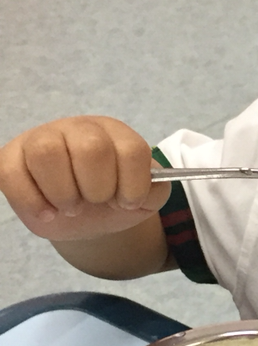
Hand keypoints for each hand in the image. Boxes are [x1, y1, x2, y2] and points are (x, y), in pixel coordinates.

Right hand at [0, 117, 168, 241]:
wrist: (83, 217)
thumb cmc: (112, 199)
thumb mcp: (142, 199)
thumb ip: (155, 191)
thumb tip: (151, 186)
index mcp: (114, 134)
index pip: (132, 150)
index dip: (132, 184)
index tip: (126, 202)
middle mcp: (77, 129)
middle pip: (91, 148)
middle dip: (97, 189)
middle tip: (94, 203)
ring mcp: (40, 139)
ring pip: (47, 153)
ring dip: (63, 194)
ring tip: (70, 207)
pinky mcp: (10, 159)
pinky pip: (11, 173)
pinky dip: (32, 202)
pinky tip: (47, 214)